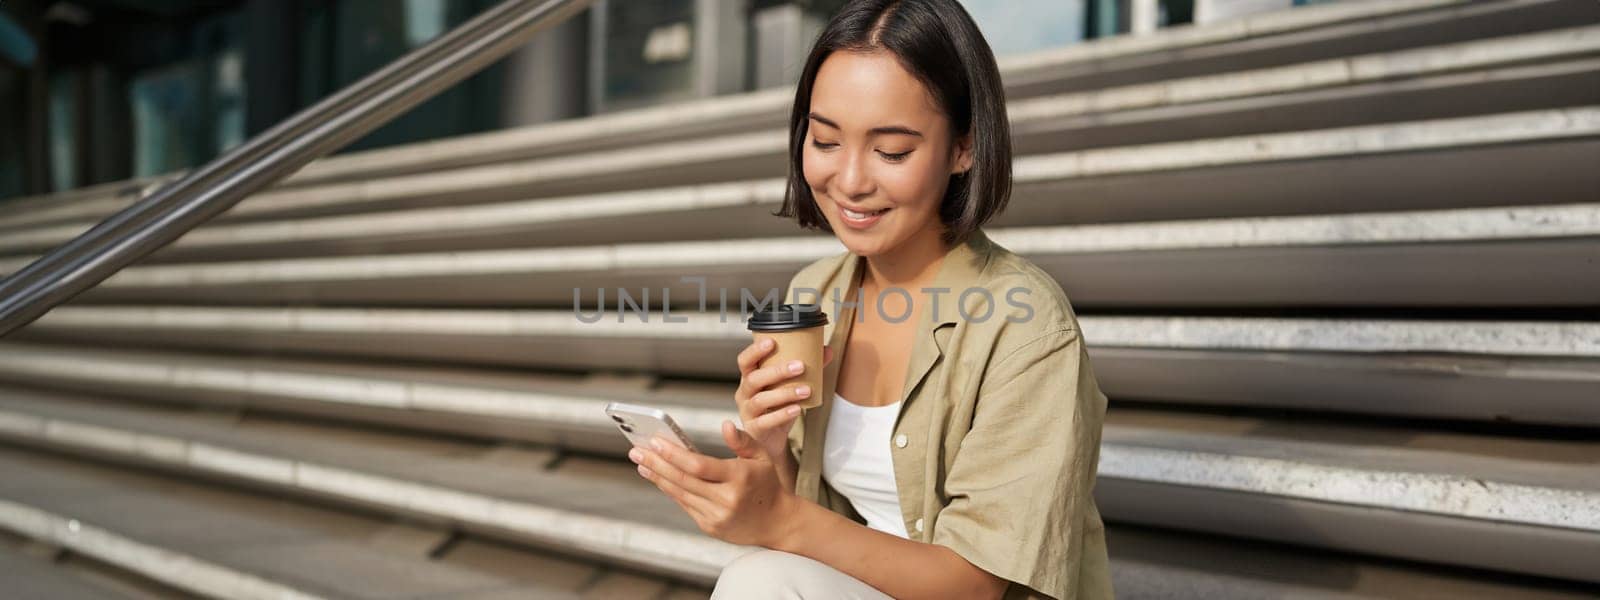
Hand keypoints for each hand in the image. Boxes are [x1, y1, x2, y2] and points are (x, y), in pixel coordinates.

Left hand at [630, 420, 798, 547]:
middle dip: (656, 464)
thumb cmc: (767, 483)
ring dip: (658, 477)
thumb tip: (724, 425)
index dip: (674, 454)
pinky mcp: (710, 526)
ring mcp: (717, 516)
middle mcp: (726, 499)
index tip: (655, 442)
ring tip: (641, 463)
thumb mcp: (762, 456)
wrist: (777, 522)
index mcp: (739, 477)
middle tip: (637, 451)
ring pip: (680, 494)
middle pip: (683, 480)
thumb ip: (742, 440)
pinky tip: (658, 477)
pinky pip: (685, 505)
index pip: (698, 466)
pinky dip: (670, 490)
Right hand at [734, 339, 834, 461]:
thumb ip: (807, 369)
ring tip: (806, 390)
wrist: (771, 439)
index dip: (755, 351)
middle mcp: (744, 393)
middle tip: (800, 366)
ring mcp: (747, 411)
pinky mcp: (755, 428)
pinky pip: (766, 421)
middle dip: (777, 371)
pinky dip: (782, 414)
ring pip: (760, 400)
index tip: (771, 342)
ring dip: (784, 393)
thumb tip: (826, 351)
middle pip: (754, 379)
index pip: (745, 361)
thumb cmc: (777, 406)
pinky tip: (797, 408)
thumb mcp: (788, 386)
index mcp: (749, 378)